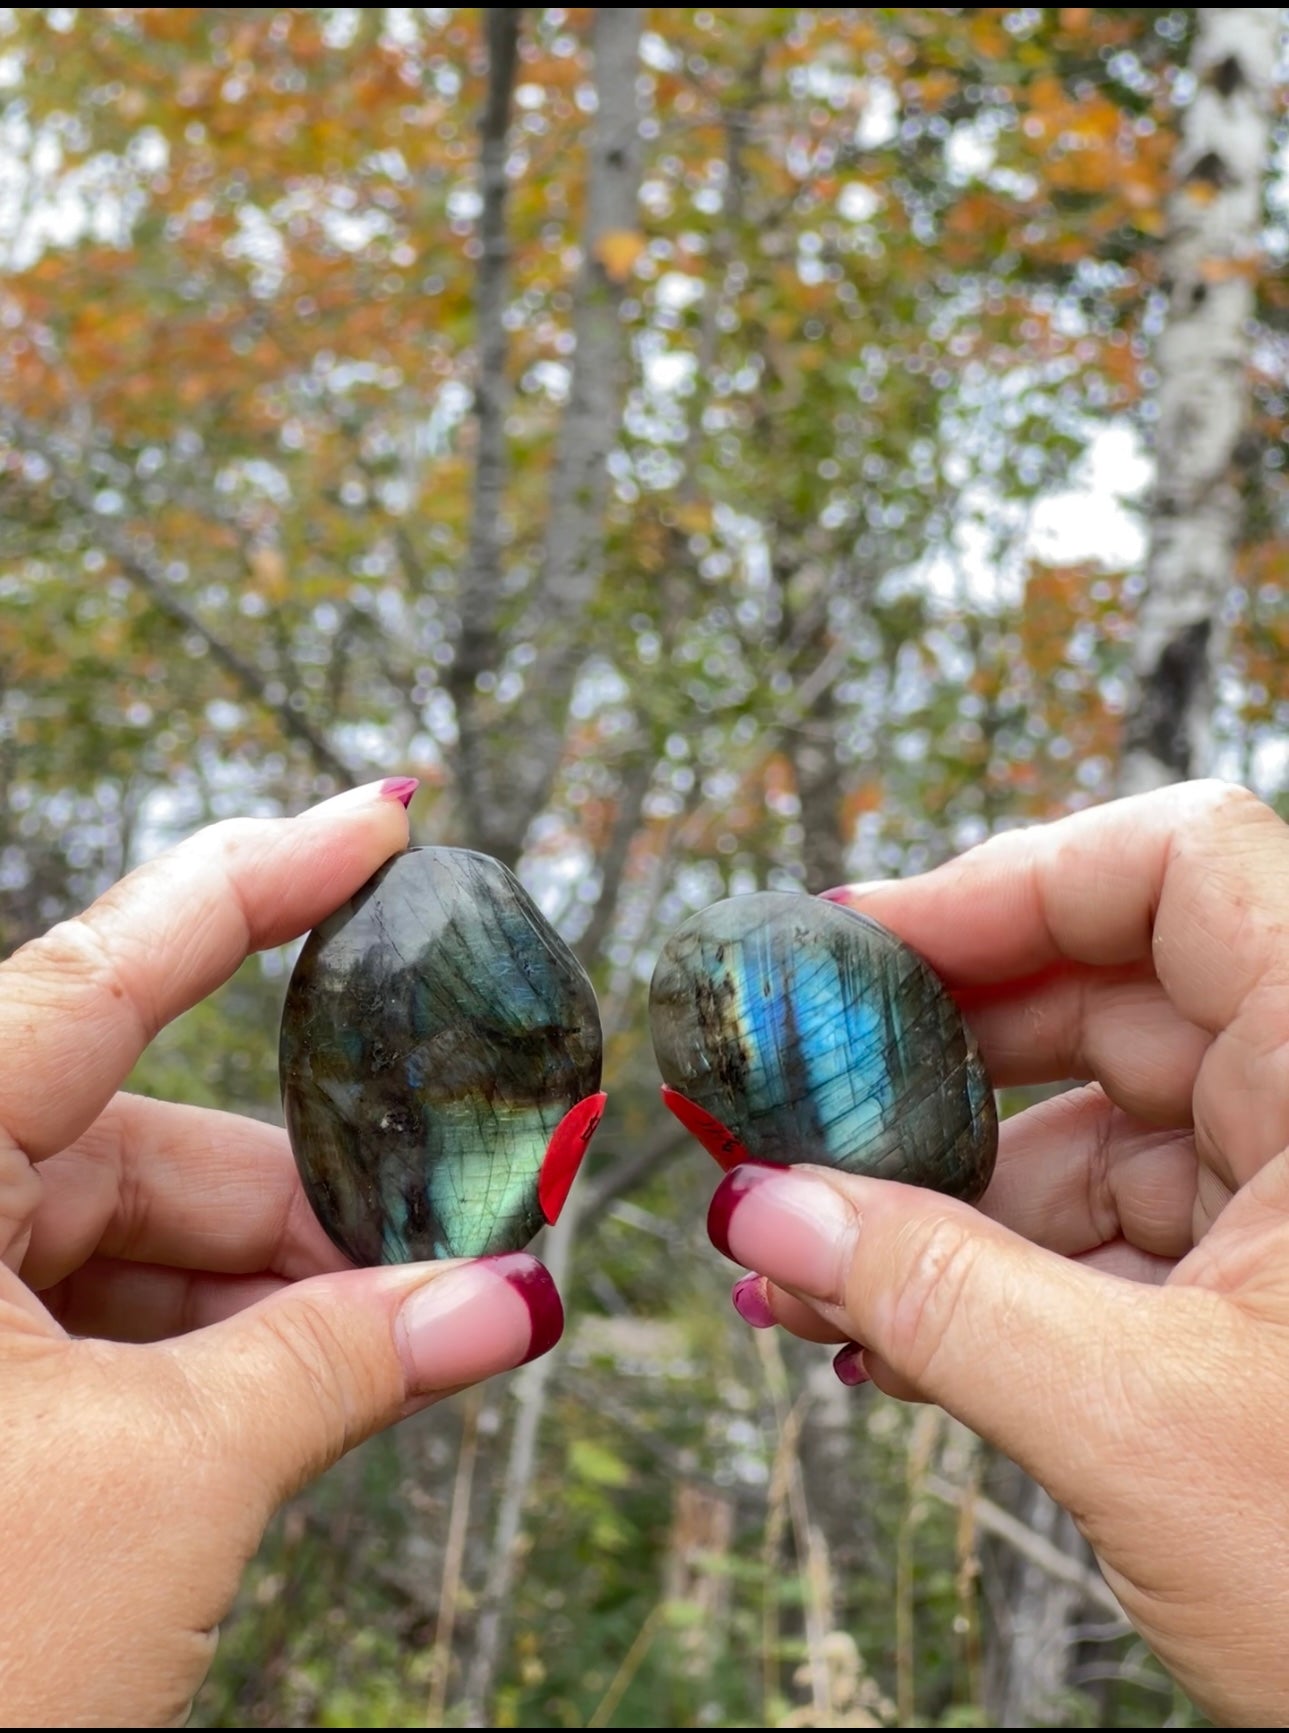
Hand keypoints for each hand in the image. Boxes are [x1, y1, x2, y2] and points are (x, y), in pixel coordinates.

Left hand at [0, 780, 561, 1726]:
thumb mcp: (166, 1483)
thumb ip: (347, 1362)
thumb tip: (512, 1302)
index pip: (111, 970)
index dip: (262, 880)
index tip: (380, 819)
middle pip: (148, 1139)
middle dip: (317, 1197)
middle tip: (467, 1244)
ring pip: (130, 1238)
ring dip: (275, 1291)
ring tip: (406, 1341)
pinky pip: (92, 1314)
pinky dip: (206, 1347)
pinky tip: (308, 1387)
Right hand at [708, 780, 1288, 1725]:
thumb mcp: (1142, 1425)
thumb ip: (934, 1301)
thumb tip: (764, 1211)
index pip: (1179, 865)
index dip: (1008, 879)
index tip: (860, 944)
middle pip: (1108, 993)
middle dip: (932, 1056)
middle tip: (796, 1101)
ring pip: (1094, 1127)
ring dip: (941, 1192)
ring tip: (807, 1257)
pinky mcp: (1268, 1288)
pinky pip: (1110, 1229)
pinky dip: (996, 1269)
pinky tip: (885, 1325)